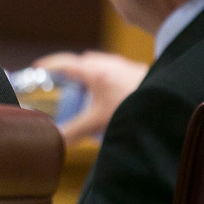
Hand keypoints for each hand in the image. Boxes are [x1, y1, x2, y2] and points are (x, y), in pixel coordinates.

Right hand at [33, 51, 147, 146]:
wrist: (167, 103)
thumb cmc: (132, 108)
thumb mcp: (97, 122)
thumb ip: (73, 132)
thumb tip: (53, 141)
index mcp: (93, 71)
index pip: (63, 63)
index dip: (48, 65)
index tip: (37, 68)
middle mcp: (107, 64)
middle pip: (81, 64)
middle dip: (70, 74)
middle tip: (62, 87)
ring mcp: (122, 66)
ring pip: (99, 66)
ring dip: (90, 77)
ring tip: (87, 95)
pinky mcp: (136, 72)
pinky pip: (114, 72)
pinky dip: (106, 81)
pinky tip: (112, 99)